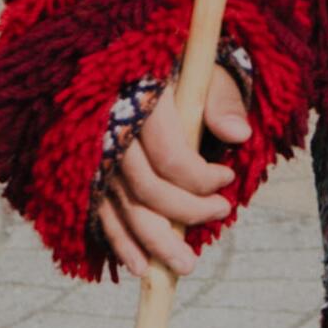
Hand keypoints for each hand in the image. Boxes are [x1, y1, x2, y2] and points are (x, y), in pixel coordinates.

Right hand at [95, 63, 252, 279]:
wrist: (134, 59)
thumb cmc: (178, 65)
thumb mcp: (205, 70)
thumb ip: (222, 101)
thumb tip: (240, 136)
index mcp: (141, 99)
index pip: (169, 156)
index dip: (201, 178)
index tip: (227, 178)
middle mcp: (111, 128)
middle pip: (145, 188)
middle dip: (185, 212)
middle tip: (220, 214)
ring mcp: (94, 153)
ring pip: (122, 207)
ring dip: (154, 242)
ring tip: (184, 266)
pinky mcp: (87, 171)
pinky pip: (101, 212)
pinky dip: (120, 241)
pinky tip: (140, 267)